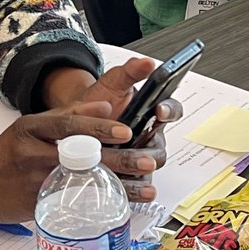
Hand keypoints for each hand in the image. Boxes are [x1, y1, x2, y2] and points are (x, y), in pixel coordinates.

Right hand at [0, 103, 141, 229]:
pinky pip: (75, 202)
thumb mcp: (29, 126)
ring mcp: (35, 181)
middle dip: (118, 159)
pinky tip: (121, 204)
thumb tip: (105, 106)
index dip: (99, 126)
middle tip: (145, 159)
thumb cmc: (4, 155)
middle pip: (82, 154)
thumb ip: (66, 115)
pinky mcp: (39, 205)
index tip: (126, 130)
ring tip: (144, 186)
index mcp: (30, 127)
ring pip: (84, 181)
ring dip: (118, 185)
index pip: (69, 123)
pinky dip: (100, 203)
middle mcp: (32, 152)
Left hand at [43, 58, 182, 197]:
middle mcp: (149, 136)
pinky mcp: (129, 175)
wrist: (76, 123)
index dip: (169, 110)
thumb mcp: (112, 82)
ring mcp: (140, 157)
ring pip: (149, 166)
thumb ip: (130, 71)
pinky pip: (137, 184)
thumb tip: (147, 62)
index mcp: (151, 112)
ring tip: (131, 166)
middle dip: (152, 146)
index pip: (172, 110)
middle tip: (141, 146)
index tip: (159, 108)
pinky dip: (134, 188)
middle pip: (161, 145)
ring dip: (141, 166)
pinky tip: (127, 187)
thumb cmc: (98, 102)